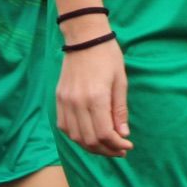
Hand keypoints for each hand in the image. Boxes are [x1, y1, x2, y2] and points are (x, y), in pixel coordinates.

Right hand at [55, 39, 130, 156]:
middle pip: (89, 140)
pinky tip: (89, 134)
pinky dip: (76, 136)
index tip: (128, 145)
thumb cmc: (107, 56)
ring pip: (75, 136)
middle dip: (106, 150)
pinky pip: (64, 126)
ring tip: (106, 145)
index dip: (116, 145)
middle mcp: (77, 102)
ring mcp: (65, 101)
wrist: (84, 37)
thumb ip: (120, 110)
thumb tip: (123, 134)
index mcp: (96, 97)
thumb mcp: (120, 82)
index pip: (104, 134)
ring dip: (91, 146)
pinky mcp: (59, 98)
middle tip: (119, 149)